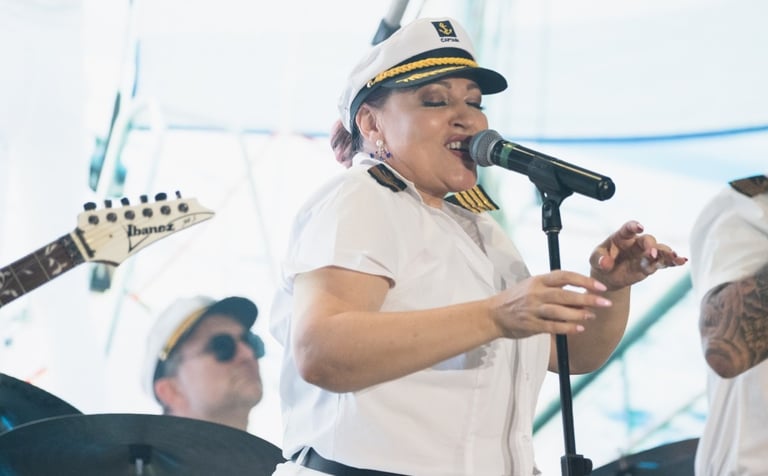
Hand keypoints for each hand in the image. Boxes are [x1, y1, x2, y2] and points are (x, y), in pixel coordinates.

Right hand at [489, 270, 611, 337]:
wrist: (492, 314)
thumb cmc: (517, 299)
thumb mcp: (532, 286)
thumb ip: (554, 288)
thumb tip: (582, 295)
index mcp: (538, 280)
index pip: (564, 276)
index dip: (584, 280)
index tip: (600, 286)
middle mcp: (535, 293)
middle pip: (565, 294)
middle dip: (587, 298)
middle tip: (605, 302)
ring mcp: (532, 309)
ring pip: (560, 311)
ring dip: (579, 314)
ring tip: (592, 316)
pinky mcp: (530, 325)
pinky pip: (552, 326)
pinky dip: (567, 328)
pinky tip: (579, 329)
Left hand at [589, 220, 687, 289]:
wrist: (608, 275)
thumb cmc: (601, 261)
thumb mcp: (595, 259)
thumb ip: (599, 259)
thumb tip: (605, 263)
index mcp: (621, 236)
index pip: (628, 228)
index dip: (634, 226)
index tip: (639, 227)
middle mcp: (636, 243)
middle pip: (647, 240)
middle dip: (651, 245)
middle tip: (652, 253)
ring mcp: (645, 254)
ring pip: (659, 251)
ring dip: (667, 254)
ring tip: (675, 258)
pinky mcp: (651, 265)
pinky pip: (664, 262)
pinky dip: (673, 262)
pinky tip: (682, 262)